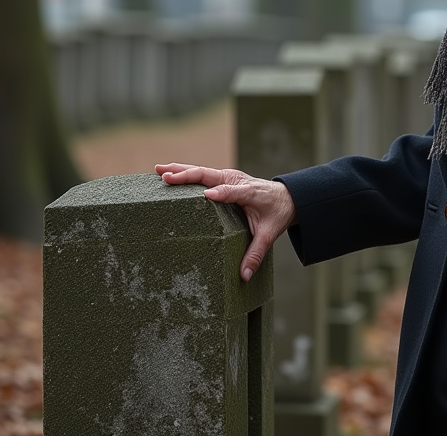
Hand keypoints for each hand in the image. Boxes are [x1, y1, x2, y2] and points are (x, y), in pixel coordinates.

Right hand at [156, 162, 296, 282]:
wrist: (287, 197)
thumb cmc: (277, 213)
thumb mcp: (269, 234)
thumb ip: (256, 253)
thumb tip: (244, 276)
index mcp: (248, 191)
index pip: (231, 192)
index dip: (220, 194)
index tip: (205, 196)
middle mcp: (235, 180)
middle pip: (208, 175)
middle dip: (186, 175)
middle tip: (164, 176)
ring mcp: (228, 177)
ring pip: (201, 172)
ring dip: (180, 170)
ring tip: (158, 170)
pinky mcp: (223, 179)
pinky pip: (202, 175)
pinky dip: (186, 173)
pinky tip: (169, 173)